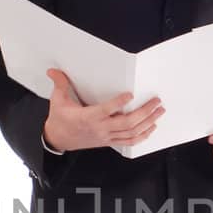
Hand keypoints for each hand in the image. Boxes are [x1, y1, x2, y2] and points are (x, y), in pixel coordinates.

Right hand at [43, 69, 163, 151]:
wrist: (58, 139)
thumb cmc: (60, 119)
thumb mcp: (58, 100)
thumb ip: (60, 83)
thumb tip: (53, 70)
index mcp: (88, 117)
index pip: (107, 110)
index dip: (119, 103)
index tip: (130, 94)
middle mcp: (100, 128)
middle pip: (127, 123)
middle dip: (145, 112)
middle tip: (156, 102)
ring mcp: (106, 137)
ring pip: (131, 132)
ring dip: (148, 123)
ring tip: (159, 112)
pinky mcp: (108, 142)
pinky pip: (129, 142)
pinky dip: (142, 136)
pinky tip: (151, 128)